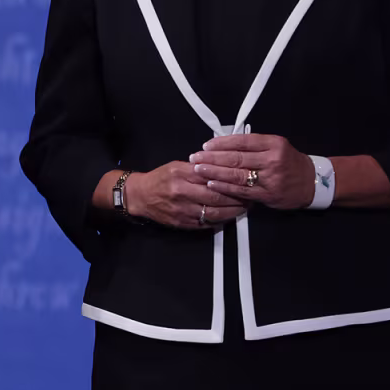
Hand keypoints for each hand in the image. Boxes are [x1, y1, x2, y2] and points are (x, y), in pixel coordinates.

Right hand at [124, 162, 247, 229]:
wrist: (140, 196)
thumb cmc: (159, 179)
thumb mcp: (176, 165)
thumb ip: (198, 167)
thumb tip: (220, 166)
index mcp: (182, 175)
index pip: (211, 176)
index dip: (230, 179)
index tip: (242, 179)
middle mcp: (182, 193)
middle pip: (216, 196)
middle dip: (236, 197)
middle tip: (250, 196)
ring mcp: (183, 210)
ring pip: (214, 213)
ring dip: (233, 211)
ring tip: (244, 208)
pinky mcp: (183, 223)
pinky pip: (207, 224)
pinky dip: (221, 221)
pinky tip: (229, 217)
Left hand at [190, 133, 314, 210]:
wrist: (312, 182)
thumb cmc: (289, 162)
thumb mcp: (275, 145)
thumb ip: (253, 144)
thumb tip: (223, 143)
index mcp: (273, 143)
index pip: (242, 141)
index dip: (221, 143)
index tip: (206, 145)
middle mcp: (272, 159)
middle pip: (236, 157)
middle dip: (212, 158)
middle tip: (196, 157)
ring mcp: (270, 178)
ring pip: (237, 174)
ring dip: (215, 172)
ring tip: (199, 169)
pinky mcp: (268, 194)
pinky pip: (242, 190)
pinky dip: (225, 187)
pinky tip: (213, 183)